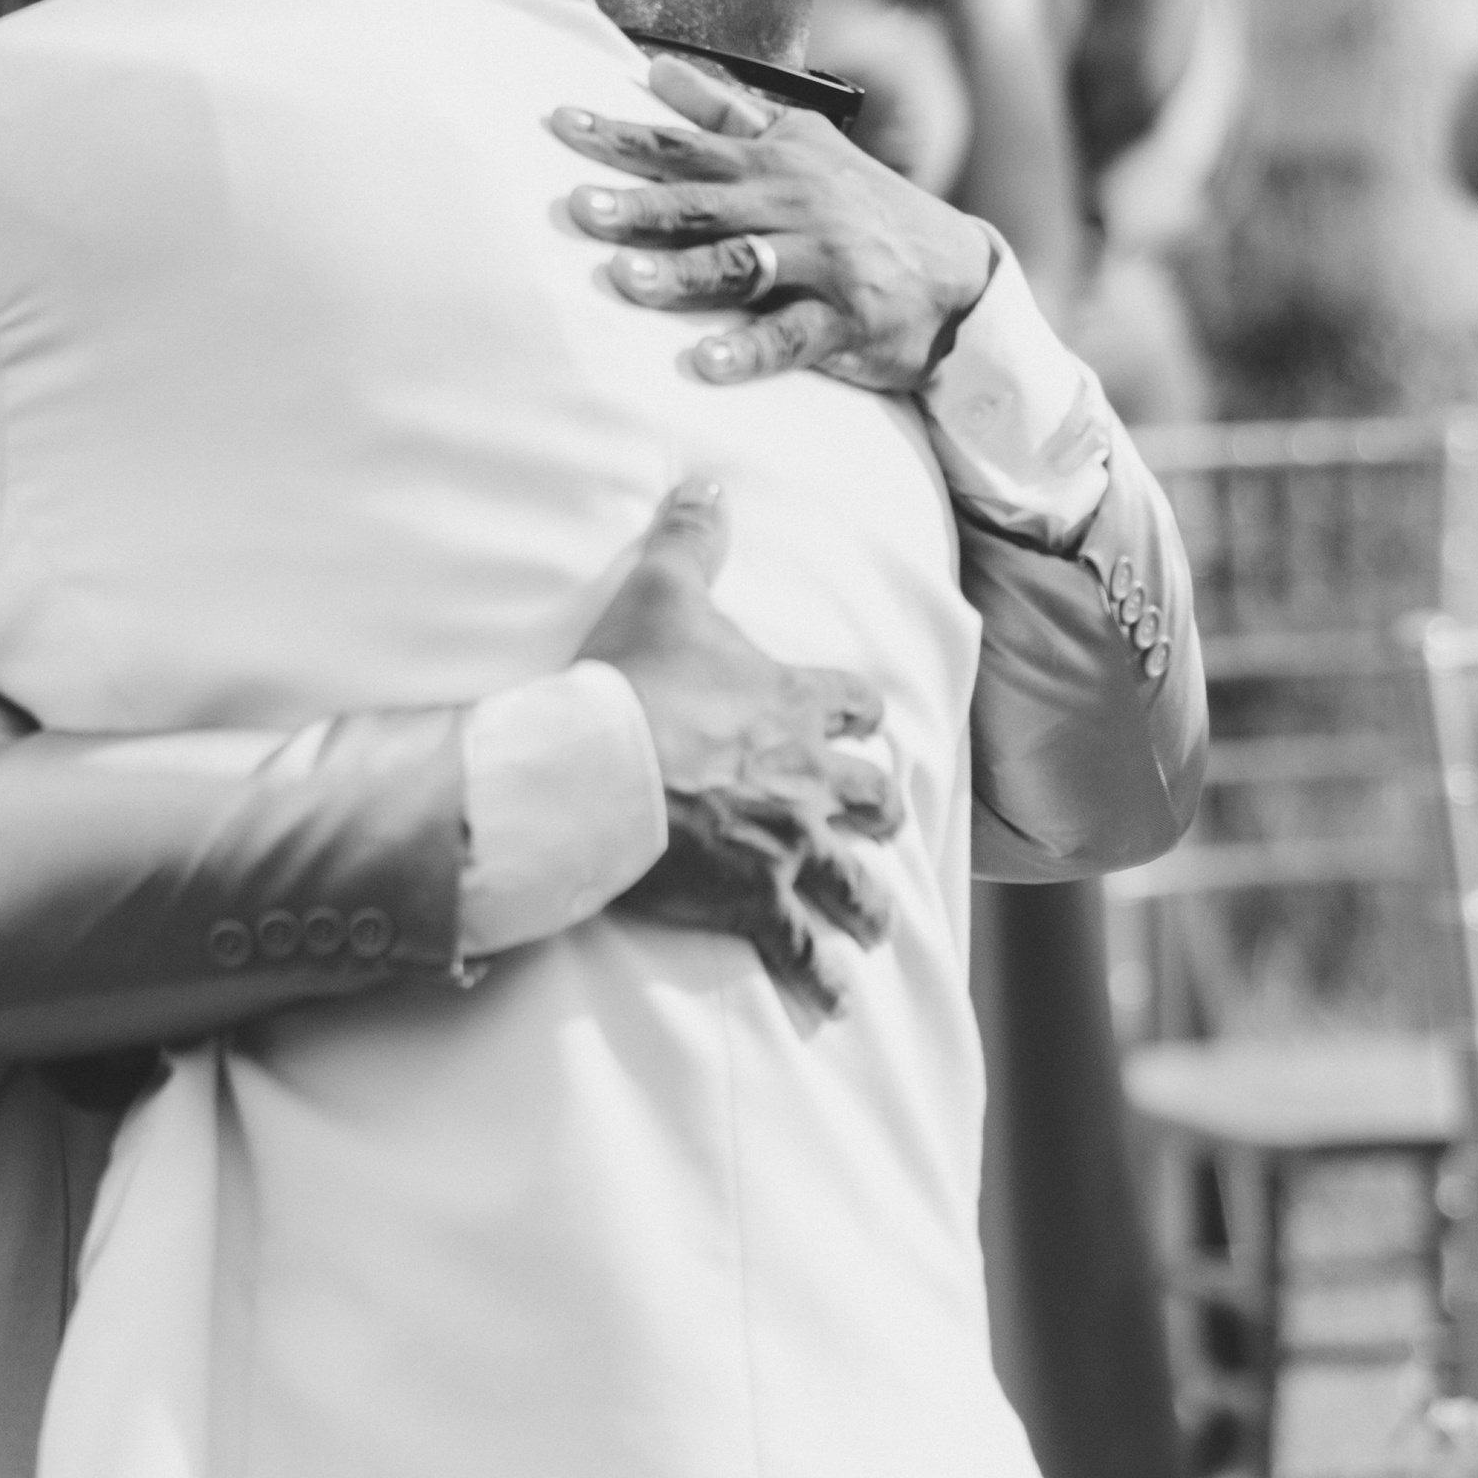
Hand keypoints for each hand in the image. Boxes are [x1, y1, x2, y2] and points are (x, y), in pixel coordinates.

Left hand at [553, 55, 996, 390]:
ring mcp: (822, 264)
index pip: (686, 146)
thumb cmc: (866, 206)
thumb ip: (728, 113)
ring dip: (683, 273)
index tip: (560, 126)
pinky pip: (791, 337)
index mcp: (775, 163)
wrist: (960, 272)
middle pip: (705, 204)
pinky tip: (706, 364)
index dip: (623, 137)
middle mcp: (794, 206)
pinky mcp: (846, 322)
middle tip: (580, 208)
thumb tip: (658, 69)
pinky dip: (748, 351)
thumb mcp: (805, 145)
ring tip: (625, 279)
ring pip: (742, 266)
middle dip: (640, 206)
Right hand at [581, 481, 900, 1016]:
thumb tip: (707, 480)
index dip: (862, 718)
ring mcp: (788, 844)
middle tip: (878, 825)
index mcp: (797, 704)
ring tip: (873, 922)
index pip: (859, 708)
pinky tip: (835, 997)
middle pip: (873, 799)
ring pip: (853, 879)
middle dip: (877, 813)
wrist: (599, 771)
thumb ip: (692, 536)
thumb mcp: (663, 591)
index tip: (863, 728)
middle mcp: (810, 778)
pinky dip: (820, 975)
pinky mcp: (754, 899)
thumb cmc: (632, 680)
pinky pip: (800, 947)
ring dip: (866, 901)